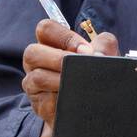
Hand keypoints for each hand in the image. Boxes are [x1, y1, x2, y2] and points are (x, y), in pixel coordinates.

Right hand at [22, 18, 119, 136]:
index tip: (86, 50)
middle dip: (59, 58)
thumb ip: (104, 45)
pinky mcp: (40, 105)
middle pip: (32, 52)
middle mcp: (37, 61)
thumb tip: (98, 53)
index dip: (65, 37)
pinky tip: (77, 100)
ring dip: (61, 79)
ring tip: (81, 83)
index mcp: (50, 44)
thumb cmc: (94, 74)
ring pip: (36, 77)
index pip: (46, 29)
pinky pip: (45, 101)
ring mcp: (34, 84)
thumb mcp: (102, 56)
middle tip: (81, 66)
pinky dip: (62, 99)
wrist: (93, 107)